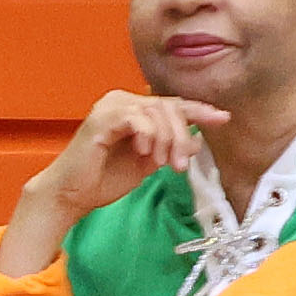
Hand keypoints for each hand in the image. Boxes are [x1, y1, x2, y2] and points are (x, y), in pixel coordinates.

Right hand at [23, 89, 227, 234]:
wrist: (72, 194)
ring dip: (167, 139)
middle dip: (182, 136)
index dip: (200, 111)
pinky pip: (137, 119)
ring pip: (157, 111)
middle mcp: (122, 101)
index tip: (224, 119)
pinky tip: (145, 153)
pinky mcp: (102, 118)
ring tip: (161, 164)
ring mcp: (111, 107)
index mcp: (134, 109)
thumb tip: (198, 141)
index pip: (173, 104)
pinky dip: (148, 136)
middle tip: (179, 165)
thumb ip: (170, 149)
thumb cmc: (104, 178)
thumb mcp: (148, 164)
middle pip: (169, 107)